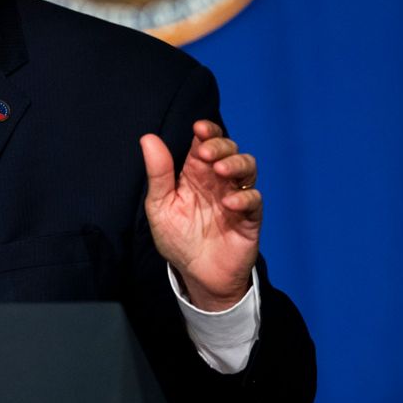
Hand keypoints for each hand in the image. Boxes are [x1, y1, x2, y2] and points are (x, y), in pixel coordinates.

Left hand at [140, 120, 260, 310]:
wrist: (196, 274)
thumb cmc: (177, 237)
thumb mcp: (160, 205)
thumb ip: (158, 173)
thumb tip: (148, 137)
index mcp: (195, 173)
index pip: (205, 142)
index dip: (206, 131)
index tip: (199, 128)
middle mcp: (217, 180)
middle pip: (228, 149)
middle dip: (220, 145)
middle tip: (206, 153)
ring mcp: (235, 196)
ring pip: (247, 168)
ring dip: (237, 164)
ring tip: (220, 171)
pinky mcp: (249, 218)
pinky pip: (254, 200)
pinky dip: (245, 198)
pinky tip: (229, 203)